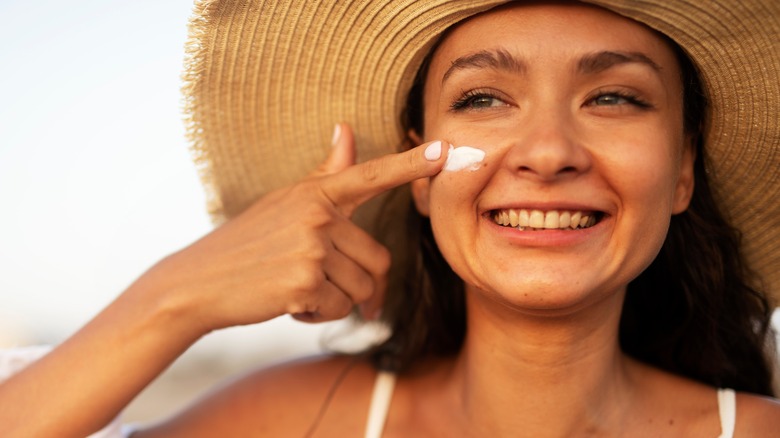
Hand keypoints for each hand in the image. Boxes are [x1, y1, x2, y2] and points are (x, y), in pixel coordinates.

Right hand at [146, 124, 447, 332]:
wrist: (199, 281)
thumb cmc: (247, 241)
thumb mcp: (286, 201)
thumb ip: (326, 173)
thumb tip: (346, 129)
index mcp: (315, 193)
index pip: (370, 175)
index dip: (409, 165)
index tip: (445, 150)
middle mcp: (317, 215)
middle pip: (377, 260)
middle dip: (360, 284)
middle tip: (329, 288)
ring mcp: (311, 248)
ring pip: (361, 289)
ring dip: (337, 301)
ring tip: (299, 289)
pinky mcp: (304, 282)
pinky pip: (340, 309)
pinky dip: (319, 315)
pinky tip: (290, 303)